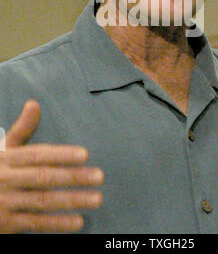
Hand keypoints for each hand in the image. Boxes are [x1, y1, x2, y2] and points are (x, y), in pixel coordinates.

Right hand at [0, 100, 103, 232]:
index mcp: (6, 159)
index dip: (61, 155)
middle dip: (73, 177)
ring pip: (43, 201)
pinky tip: (78, 221)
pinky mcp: (6, 224)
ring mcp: (5, 203)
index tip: (85, 155)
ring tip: (96, 199)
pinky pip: (35, 223)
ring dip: (71, 200)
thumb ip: (21, 129)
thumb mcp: (3, 149)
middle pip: (43, 177)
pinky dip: (57, 223)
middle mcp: (5, 179)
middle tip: (99, 177)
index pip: (37, 155)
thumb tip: (34, 103)